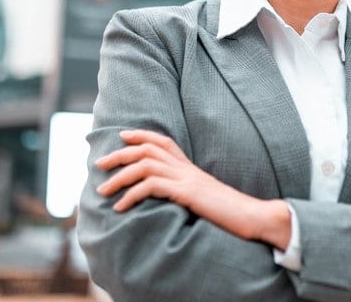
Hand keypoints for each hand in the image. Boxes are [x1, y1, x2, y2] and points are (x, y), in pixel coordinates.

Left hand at [95, 129, 291, 248]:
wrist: (251, 216)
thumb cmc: (228, 213)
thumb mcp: (204, 199)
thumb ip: (187, 193)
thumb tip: (171, 198)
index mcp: (190, 167)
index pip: (163, 141)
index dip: (141, 135)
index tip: (122, 136)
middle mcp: (187, 168)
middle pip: (147, 150)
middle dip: (120, 154)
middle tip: (99, 164)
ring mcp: (187, 178)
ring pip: (145, 166)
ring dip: (119, 177)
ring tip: (103, 190)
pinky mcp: (187, 193)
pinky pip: (152, 187)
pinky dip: (132, 195)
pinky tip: (121, 207)